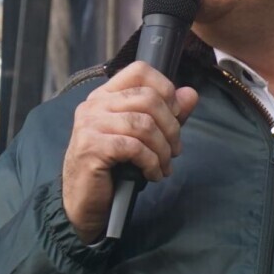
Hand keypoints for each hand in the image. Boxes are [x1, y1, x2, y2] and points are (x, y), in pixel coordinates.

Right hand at [61, 61, 197, 242]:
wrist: (82, 202)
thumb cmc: (112, 168)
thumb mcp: (142, 138)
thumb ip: (165, 114)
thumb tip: (191, 94)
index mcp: (105, 96)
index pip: (139, 71)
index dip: (165, 88)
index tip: (174, 114)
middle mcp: (94, 105)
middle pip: (148, 98)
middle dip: (171, 127)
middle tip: (174, 150)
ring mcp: (90, 124)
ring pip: (144, 124)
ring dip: (163, 149)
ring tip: (164, 165)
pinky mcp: (91, 147)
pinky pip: (134, 147)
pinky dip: (151, 163)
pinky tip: (152, 174)